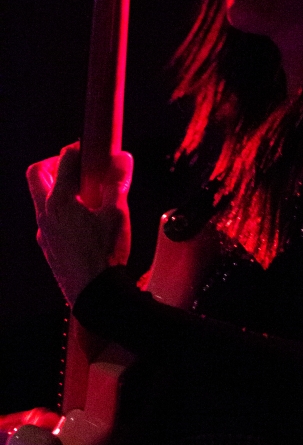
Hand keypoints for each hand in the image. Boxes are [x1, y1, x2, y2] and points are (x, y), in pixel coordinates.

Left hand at [27, 142, 132, 305]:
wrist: (96, 296)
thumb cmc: (106, 254)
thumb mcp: (118, 214)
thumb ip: (118, 183)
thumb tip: (123, 158)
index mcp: (60, 201)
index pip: (64, 160)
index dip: (78, 149)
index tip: (92, 149)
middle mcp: (45, 214)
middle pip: (36, 174)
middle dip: (54, 164)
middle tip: (77, 167)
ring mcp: (44, 232)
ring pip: (42, 200)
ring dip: (59, 191)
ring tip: (86, 198)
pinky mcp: (49, 248)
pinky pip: (49, 222)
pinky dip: (62, 214)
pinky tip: (84, 224)